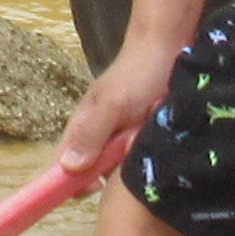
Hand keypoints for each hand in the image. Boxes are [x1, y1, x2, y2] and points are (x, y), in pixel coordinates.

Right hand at [58, 39, 183, 179]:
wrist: (170, 48)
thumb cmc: (138, 73)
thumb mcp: (113, 103)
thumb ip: (90, 133)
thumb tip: (68, 168)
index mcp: (82, 129)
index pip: (64, 169)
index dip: (74, 184)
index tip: (98, 187)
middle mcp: (98, 137)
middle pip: (95, 173)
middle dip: (114, 174)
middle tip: (135, 156)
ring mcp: (121, 138)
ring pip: (120, 167)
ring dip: (136, 164)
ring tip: (152, 144)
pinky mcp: (142, 138)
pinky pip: (140, 158)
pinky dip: (151, 156)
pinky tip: (163, 145)